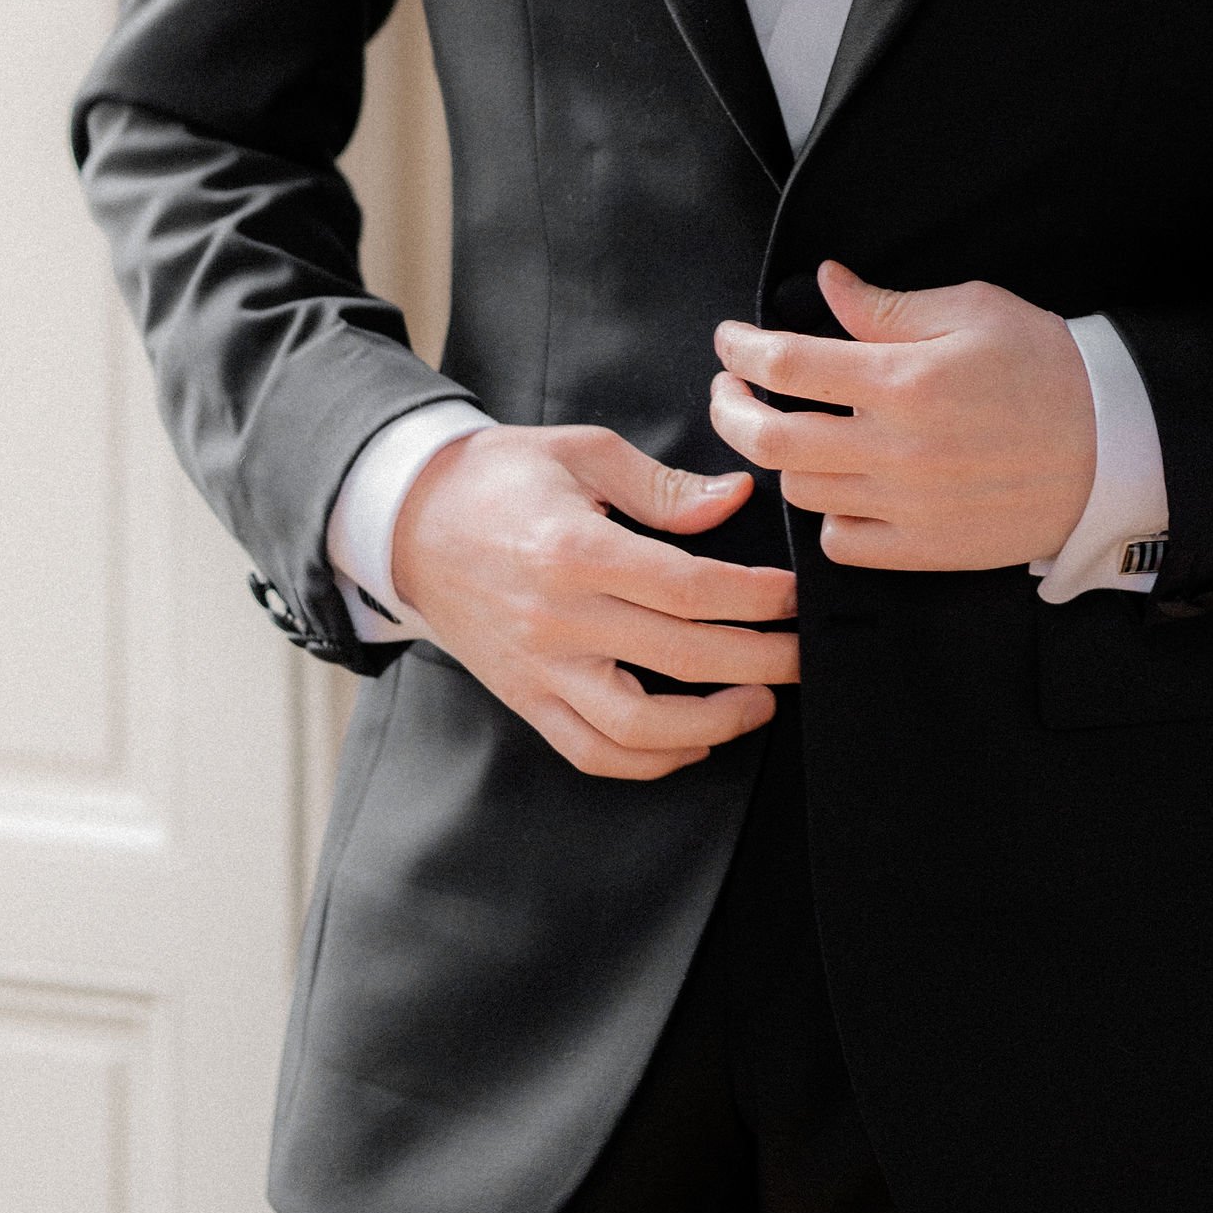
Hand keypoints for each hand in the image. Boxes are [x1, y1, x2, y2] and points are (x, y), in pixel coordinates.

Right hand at [388, 423, 797, 779]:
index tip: (797, 596)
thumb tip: (735, 500)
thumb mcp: (582, 453)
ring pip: (638, 727)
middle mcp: (558, 620)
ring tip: (761, 702)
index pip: (690, 588)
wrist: (407, 523)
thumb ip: (663, 487)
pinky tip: (695, 740)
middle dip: (762, 660)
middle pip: (682, 657)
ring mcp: (539, 669)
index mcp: (576, 550)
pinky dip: (650, 760)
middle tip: (805, 655)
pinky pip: (592, 752)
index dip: (757, 597)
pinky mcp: (525, 699)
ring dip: (713, 724)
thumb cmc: (498, 478)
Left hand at [706, 261, 1095, 571]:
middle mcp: (896, 449)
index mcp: (904, 380)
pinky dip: (828, 516)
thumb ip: (888, 305)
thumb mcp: (972, 310)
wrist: (1114, 445)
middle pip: (770, 438)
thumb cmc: (1045, 366)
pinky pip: (841, 543)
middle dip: (730, 408)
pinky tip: (842, 487)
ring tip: (792, 431)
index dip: (742, 348)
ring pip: (801, 490)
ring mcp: (907, 507)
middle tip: (731, 389)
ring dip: (783, 458)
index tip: (730, 341)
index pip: (787, 364)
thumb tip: (825, 284)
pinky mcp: (925, 550)